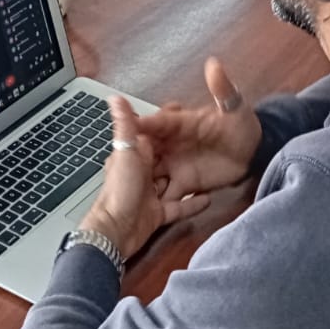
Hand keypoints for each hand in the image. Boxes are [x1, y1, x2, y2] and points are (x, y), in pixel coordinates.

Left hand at [80, 96, 211, 258]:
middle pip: (168, 159)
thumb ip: (125, 125)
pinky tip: (209, 198)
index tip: (187, 113)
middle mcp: (145, 173)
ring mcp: (153, 194)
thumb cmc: (120, 189)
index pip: (155, 136)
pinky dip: (193, 203)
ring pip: (175, 182)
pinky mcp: (159, 213)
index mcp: (136, 156)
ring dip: (191, 177)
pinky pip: (180, 206)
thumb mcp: (125, 151)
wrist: (117, 232)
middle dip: (185, 150)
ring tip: (215, 167)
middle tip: (210, 140)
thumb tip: (114, 96)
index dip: (169, 126)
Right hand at [135, 57, 262, 201]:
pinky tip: (145, 209)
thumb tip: (213, 62)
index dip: (144, 124)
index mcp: (180, 123)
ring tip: (125, 190)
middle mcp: (172, 144)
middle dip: (133, 157)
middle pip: (147, 150)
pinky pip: (168, 194)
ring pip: (151, 173)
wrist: (254, 153)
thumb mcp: (234, 106)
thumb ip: (222, 87)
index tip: (128, 124)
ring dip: (140, 181)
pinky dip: (158, 201)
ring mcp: (176, 165)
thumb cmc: (241, 126)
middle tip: (118, 163)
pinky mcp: (184, 184)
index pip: (158, 122)